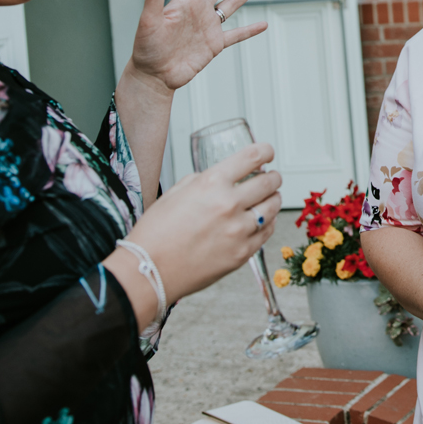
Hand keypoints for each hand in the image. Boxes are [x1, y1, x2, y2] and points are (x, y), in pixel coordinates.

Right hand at [107, 143, 281, 325]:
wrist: (148, 271)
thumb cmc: (155, 233)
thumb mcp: (174, 193)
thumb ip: (201, 181)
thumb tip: (220, 178)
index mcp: (211, 183)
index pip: (252, 158)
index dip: (264, 151)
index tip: (267, 153)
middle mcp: (229, 204)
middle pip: (269, 182)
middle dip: (273, 177)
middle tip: (272, 177)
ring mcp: (238, 230)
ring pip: (273, 207)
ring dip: (274, 199)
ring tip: (271, 198)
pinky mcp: (242, 253)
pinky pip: (267, 232)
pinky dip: (269, 223)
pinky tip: (264, 220)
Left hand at [125, 0, 268, 96]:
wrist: (153, 76)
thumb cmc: (146, 49)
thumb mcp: (149, 20)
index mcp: (186, 1)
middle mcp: (199, 11)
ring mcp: (208, 27)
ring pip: (231, 5)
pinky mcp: (213, 45)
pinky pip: (236, 35)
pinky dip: (250, 30)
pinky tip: (262, 25)